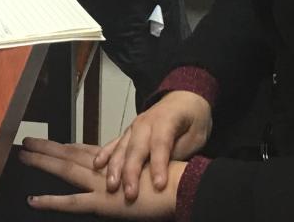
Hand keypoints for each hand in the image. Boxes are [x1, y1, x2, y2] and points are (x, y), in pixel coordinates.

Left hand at [19, 139, 184, 219]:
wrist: (179, 188)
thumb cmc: (167, 183)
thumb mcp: (144, 172)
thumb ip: (128, 170)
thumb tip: (117, 173)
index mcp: (112, 161)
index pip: (81, 150)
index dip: (62, 146)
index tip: (47, 142)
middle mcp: (103, 168)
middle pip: (68, 153)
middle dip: (45, 147)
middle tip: (24, 142)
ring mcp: (100, 184)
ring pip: (64, 169)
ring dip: (42, 161)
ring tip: (22, 155)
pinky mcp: (101, 202)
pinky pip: (71, 202)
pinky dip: (50, 201)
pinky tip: (33, 200)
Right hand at [94, 90, 211, 201]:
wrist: (183, 100)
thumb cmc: (193, 120)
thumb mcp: (197, 135)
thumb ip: (181, 151)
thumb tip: (169, 171)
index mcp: (166, 120)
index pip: (161, 143)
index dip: (159, 164)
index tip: (159, 185)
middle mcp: (146, 121)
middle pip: (137, 147)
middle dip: (131, 171)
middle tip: (130, 193)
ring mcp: (134, 126)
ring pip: (122, 147)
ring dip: (115, 167)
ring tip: (111, 185)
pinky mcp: (128, 132)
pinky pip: (115, 143)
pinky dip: (105, 154)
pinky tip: (96, 165)